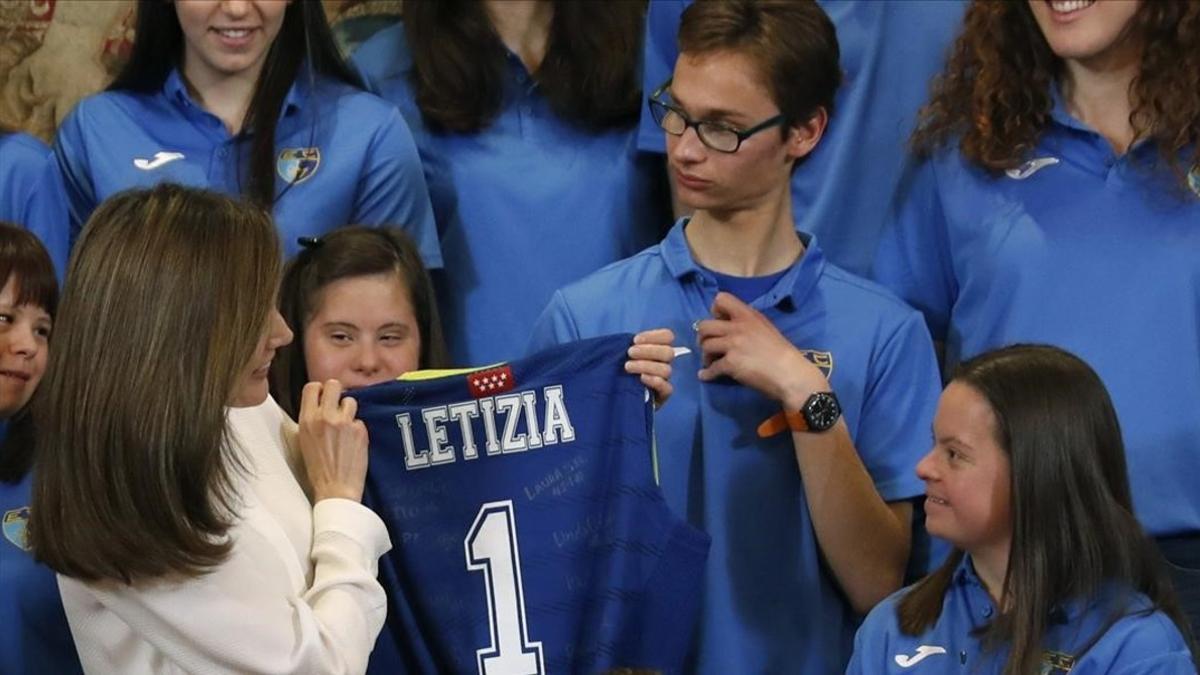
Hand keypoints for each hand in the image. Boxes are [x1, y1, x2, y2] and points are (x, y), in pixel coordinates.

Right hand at [297, 380, 368, 502]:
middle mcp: (325, 417)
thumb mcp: (304, 441)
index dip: (319, 390)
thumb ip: (311, 420)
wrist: (335, 489)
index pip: (312, 386)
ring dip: (349, 411)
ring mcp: (345, 423)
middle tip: (337, 405)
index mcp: (307, 420)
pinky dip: (357, 429)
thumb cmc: (317, 469)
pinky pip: (360, 421)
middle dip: (336, 393)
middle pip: (334, 384)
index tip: (322, 397)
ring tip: (346, 427)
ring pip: (350, 401)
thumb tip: (318, 404)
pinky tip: (353, 443)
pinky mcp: (361, 430)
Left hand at [625, 328, 674, 408]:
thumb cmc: (618, 371)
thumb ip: (624, 345)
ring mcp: (664, 379)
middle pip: (668, 352)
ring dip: (646, 365)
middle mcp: (663, 363)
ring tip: (628, 367)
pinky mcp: (662, 396)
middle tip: (630, 353)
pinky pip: (667, 388)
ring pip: (666, 370)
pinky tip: (641, 378)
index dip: (654, 336)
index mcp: (657, 348)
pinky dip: (655, 381)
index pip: (667, 336)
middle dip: (648, 351)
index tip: (635, 340)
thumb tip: (622, 341)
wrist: (615, 396)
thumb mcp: (620, 354)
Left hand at [696, 292, 827, 408]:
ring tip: (710, 362)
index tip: (718, 322)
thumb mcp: (765, 327)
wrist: (790, 373)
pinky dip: (706, 374)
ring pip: (705, 346)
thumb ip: (747, 323)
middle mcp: (737, 327)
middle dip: (702, 337)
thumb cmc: (781, 352)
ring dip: (705, 356)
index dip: (714, 311)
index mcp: (748, 315)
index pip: (721, 299)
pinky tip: (706, 376)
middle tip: (708, 346)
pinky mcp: (731, 363)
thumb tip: (729, 325)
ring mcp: (733, 345)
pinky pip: (711, 368)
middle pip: (704, 325)